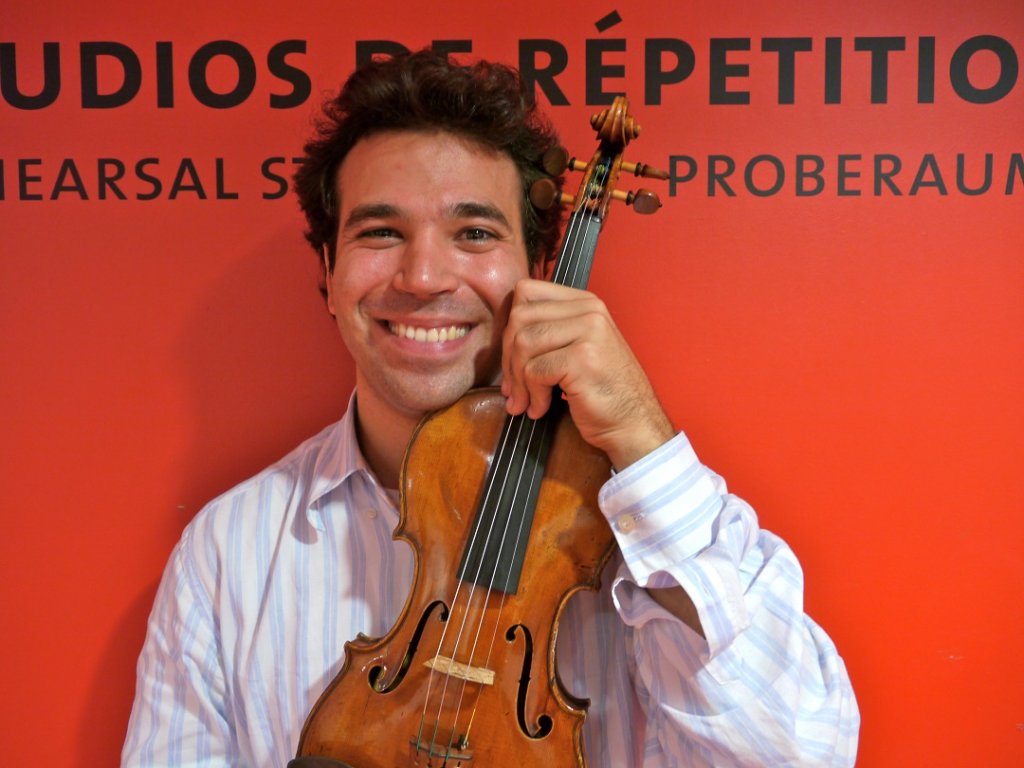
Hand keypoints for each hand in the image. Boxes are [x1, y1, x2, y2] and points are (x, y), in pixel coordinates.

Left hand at [501, 279, 673, 469]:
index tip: (511, 358)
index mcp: (585, 303)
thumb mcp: (578, 348)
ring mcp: (588, 331)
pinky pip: (534, 370)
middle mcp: (589, 310)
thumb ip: (549, 331)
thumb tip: (503, 333)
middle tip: (513, 388)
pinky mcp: (583, 358)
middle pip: (520, 318)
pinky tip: (541, 409)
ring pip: (523, 344)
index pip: (526, 293)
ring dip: (518, 380)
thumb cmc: (602, 392)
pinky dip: (532, 395)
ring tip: (524, 402)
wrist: (633, 424)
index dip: (509, 327)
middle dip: (508, 358)